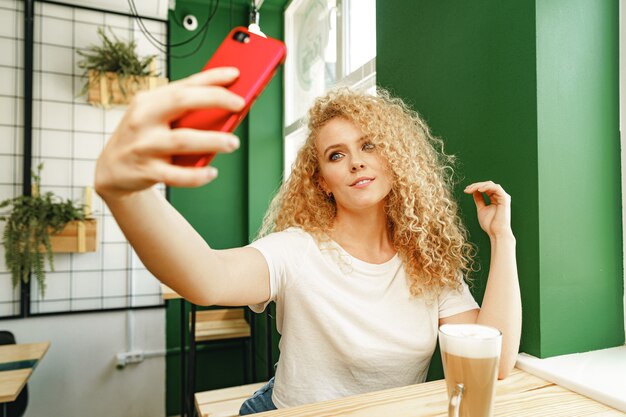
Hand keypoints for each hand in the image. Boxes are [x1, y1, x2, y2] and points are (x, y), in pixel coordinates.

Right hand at [95, 67, 245, 199]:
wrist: (112, 170)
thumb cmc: (144, 138)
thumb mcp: (155, 118)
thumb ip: (184, 111)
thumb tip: (225, 106)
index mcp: (148, 101)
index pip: (184, 84)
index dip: (212, 77)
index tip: (236, 74)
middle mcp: (143, 119)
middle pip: (182, 101)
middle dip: (215, 99)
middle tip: (239, 105)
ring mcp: (143, 146)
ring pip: (182, 140)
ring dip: (212, 140)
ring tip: (233, 143)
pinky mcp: (145, 171)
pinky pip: (176, 175)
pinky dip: (197, 175)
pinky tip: (212, 173)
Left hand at [464, 181, 513, 238]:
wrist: (496, 233)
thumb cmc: (490, 224)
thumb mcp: (481, 209)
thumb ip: (479, 200)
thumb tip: (474, 191)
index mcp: (496, 199)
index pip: (486, 188)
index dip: (475, 187)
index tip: (466, 190)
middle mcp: (500, 196)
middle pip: (488, 184)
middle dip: (476, 185)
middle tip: (467, 189)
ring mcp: (503, 197)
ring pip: (491, 184)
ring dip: (479, 185)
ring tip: (471, 189)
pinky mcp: (505, 199)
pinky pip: (496, 188)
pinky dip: (487, 187)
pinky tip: (479, 190)